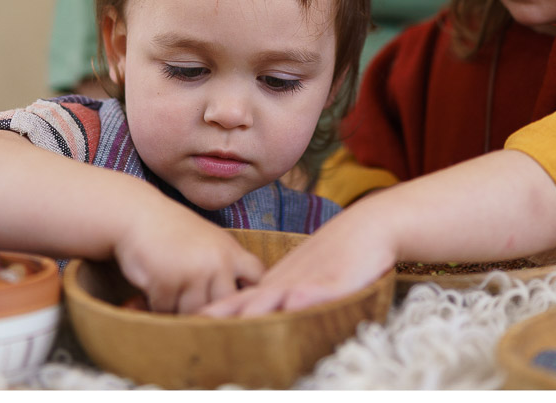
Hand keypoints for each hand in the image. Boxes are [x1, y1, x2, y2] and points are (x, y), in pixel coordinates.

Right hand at [112, 204, 265, 313]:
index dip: (249, 292)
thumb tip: (237, 308)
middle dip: (207, 306)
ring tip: (169, 291)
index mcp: (230, 250)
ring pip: (194, 311)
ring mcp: (193, 270)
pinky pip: (166, 309)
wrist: (137, 214)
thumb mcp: (209, 242)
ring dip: (178, 308)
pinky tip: (152, 289)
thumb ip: (224, 268)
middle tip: (187, 297)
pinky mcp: (167, 281)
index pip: (257, 278)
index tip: (234, 298)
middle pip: (224, 303)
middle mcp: (217, 260)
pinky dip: (156, 305)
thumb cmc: (172, 232)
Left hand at [198, 207, 394, 317]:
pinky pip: (316, 292)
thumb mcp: (301, 278)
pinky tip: (292, 305)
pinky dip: (302, 299)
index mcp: (274, 283)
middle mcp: (285, 283)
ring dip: (251, 312)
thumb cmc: (336, 254)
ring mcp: (308, 281)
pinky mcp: (334, 282)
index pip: (234, 301)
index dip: (211, 314)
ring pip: (274, 298)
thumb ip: (278, 296)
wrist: (369, 226)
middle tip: (194, 329)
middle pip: (246, 302)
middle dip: (221, 317)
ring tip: (230, 325)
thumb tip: (253, 316)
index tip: (186, 325)